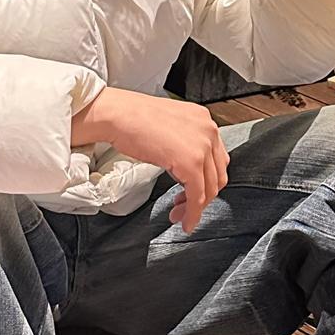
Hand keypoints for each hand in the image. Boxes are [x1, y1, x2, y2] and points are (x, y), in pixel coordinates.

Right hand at [79, 87, 228, 232]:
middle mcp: (208, 130)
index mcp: (203, 119)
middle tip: (185, 206)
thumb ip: (185, 142)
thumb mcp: (170, 126)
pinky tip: (184, 220)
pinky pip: (198, 197)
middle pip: (217, 175)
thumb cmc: (133, 118)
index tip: (194, 191)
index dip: (207, 180)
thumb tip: (186, 168)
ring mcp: (202, 146)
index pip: (217, 159)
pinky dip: (192, 213)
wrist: (118, 114)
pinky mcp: (191, 162)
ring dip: (196, 208)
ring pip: (209, 189)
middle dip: (203, 196)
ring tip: (180, 214)